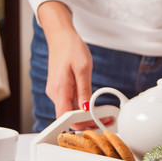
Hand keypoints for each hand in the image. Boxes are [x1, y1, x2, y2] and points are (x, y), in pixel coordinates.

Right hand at [38, 1, 92, 128]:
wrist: (61, 36)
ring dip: (86, 114)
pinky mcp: (61, 88)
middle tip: (105, 119)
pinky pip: (71, 101)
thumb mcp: (83, 69)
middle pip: (69, 116)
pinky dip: (82, 105)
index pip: (65, 117)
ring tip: (103, 113)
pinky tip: (93, 104)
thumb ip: (84, 91)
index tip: (97, 124)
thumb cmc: (71, 48)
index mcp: (59, 90)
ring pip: (71, 109)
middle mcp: (55, 93)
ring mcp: (57, 91)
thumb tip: (86, 109)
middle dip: (87, 121)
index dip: (80, 124)